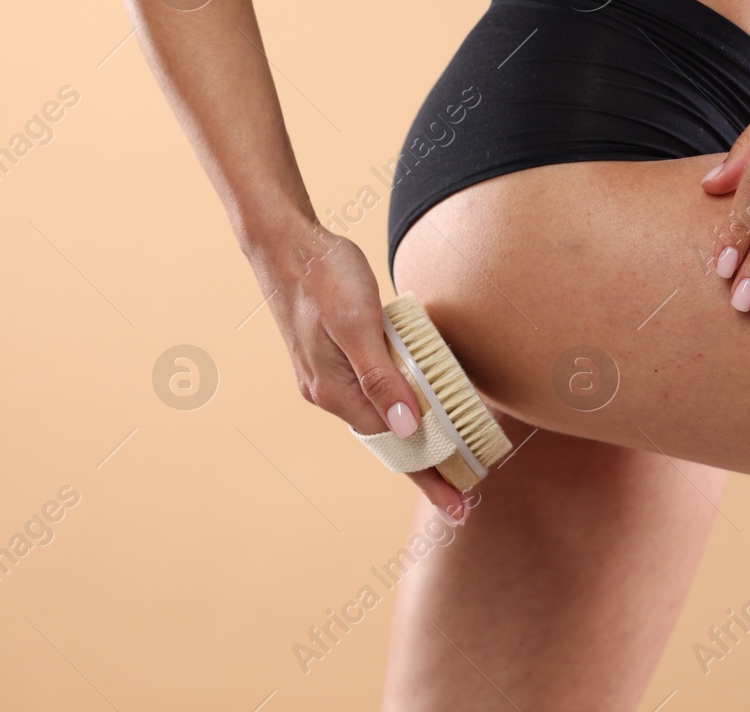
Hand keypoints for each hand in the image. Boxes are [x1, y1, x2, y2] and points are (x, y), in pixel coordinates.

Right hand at [250, 223, 470, 522]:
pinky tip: (417, 413)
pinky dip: (400, 411)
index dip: (428, 476)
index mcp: (333, 390)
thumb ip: (381, 376)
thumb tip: (408, 426)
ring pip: (381, 420)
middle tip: (464, 497)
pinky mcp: (334, 359)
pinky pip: (374, 396)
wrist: (286, 243)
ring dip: (415, 443)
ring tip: (449, 464)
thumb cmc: (325, 275)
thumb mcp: (358, 323)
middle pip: (388, 442)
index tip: (459, 506)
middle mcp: (328, 392)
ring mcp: (328, 377)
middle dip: (425, 470)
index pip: (393, 446)